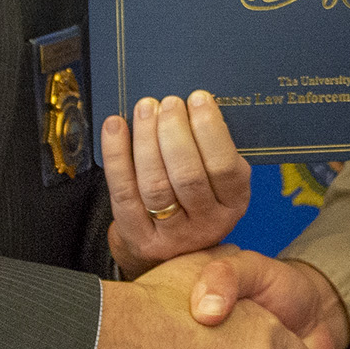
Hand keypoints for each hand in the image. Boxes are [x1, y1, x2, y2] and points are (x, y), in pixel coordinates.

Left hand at [102, 91, 249, 276]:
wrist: (171, 249)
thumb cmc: (196, 198)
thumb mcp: (219, 179)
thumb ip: (212, 148)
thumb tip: (194, 103)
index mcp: (233, 203)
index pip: (224, 167)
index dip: (210, 130)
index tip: (198, 99)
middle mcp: (207, 223)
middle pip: (188, 176)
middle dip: (175, 132)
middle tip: (168, 103)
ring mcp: (171, 234)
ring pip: (155, 184)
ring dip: (147, 140)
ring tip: (145, 109)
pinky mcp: (138, 236)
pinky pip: (124, 192)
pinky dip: (116, 155)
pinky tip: (115, 127)